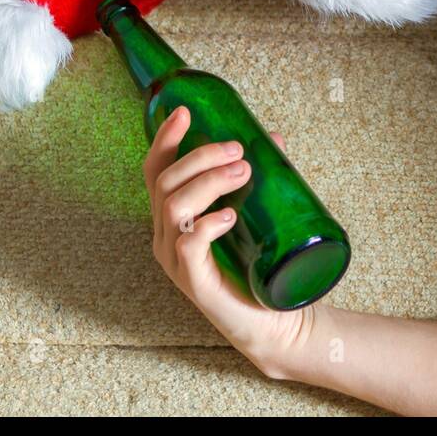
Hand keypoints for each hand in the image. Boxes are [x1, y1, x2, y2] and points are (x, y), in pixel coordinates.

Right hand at [144, 105, 316, 377]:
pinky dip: (208, 224)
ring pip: (173, 206)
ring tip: (242, 173)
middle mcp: (168, 235)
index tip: (185, 113)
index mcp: (177, 217)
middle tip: (239, 151)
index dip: (166, 140)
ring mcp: (177, 260)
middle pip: (164, 182)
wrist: (279, 322)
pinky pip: (188, 245)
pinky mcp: (194, 282)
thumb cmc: (263, 266)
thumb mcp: (258, 214)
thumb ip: (260, 179)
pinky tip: (230, 216)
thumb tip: (273, 139)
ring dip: (207, 182)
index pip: (157, 170)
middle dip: (201, 157)